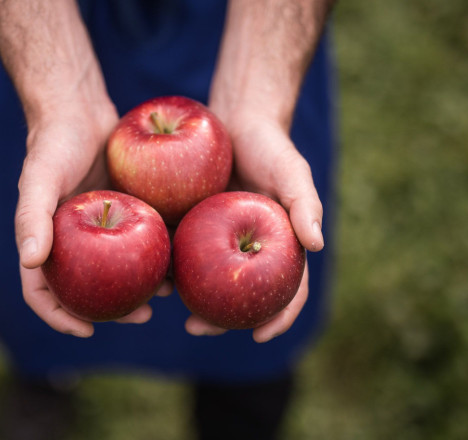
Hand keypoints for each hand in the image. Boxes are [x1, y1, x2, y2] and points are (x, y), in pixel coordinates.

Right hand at [14, 100, 159, 336]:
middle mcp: (71, 243)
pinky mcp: (123, 213)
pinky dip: (154, 256)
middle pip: (86, 290)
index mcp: (45, 242)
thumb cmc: (54, 142)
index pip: (41, 292)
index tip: (87, 331)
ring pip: (117, 271)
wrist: (81, 108)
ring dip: (139, 287)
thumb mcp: (40, 177)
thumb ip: (32, 216)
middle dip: (111, 311)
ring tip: (167, 293)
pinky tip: (178, 260)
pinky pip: (138, 242)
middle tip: (142, 317)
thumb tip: (29, 262)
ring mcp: (98, 231)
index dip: (59, 317)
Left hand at [185, 110, 323, 341]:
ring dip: (186, 297)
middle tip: (196, 328)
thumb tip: (317, 246)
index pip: (286, 291)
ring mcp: (216, 242)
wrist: (233, 119)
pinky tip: (150, 270)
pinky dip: (167, 264)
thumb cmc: (269, 146)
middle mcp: (247, 251)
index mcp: (278, 248)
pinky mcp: (188, 226)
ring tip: (165, 302)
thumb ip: (305, 204)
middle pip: (238, 296)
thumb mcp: (292, 171)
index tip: (259, 336)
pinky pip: (178, 251)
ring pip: (203, 280)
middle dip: (218, 320)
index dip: (278, 318)